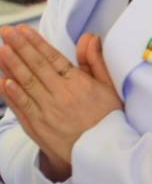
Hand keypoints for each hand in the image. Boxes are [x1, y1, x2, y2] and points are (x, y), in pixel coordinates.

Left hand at [0, 27, 122, 176]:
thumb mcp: (109, 86)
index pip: (52, 58)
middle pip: (35, 67)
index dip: (36, 43)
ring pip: (25, 83)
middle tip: (6, 34)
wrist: (103, 152)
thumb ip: (95, 61)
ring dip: (11, 66)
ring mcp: (47, 111)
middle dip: (19, 48)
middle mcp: (60, 94)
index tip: (23, 31)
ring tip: (0, 50)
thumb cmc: (109, 118)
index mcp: (79, 83)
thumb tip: (89, 37)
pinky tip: (3, 81)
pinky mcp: (38, 127)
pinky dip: (11, 94)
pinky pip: (22, 107)